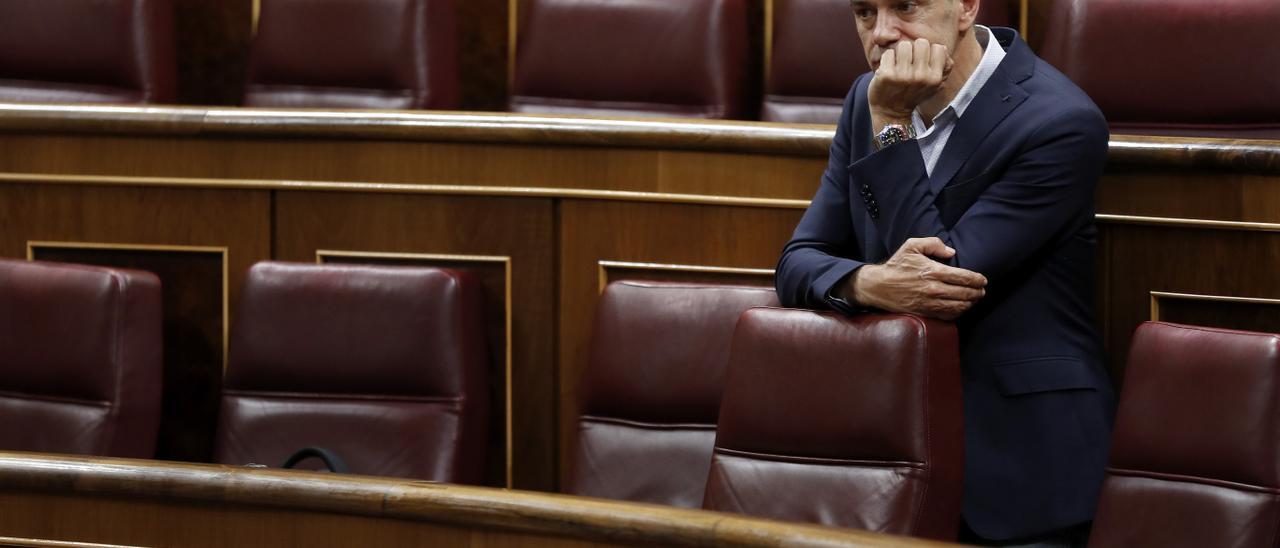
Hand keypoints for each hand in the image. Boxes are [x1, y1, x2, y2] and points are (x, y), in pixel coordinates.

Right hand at [840, 237, 986, 320]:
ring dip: (971, 303)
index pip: (964, 277)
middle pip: (966, 293)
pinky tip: (961, 308)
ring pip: (959, 306)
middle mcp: (934, 289)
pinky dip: (958, 312)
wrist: (878, 286)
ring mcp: (930, 303)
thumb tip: (952, 252)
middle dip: (978, 292)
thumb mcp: (912, 246)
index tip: (983, 280)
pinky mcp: (925, 313)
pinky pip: (948, 315)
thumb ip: (934, 243)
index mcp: (933, 271)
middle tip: (982, 290)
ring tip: (974, 299)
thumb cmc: (896, 266)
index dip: (978, 279)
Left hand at [868, 38, 953, 127]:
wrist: (892, 112)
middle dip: (915, 50)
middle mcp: (921, 76)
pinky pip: (889, 53)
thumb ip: (945, 67)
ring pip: (904, 45)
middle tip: (909, 62)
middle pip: (922, 42)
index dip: (930, 52)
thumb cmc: (914, 93)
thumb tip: (944, 49)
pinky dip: (887, 59)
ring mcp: (903, 76)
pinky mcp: (886, 75)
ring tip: (899, 65)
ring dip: (900, 53)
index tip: (922, 62)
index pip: (939, 48)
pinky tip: (889, 69)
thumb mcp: (935, 85)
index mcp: (935, 78)